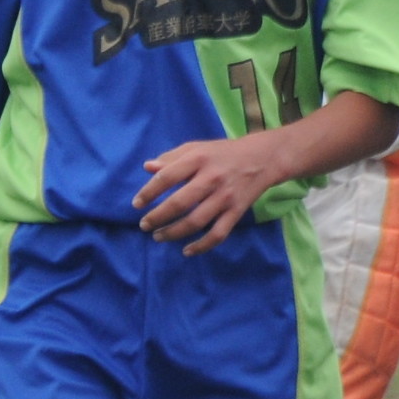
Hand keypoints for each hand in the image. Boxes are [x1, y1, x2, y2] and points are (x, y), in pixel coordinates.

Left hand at [133, 132, 286, 253]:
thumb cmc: (222, 153)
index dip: (149, 192)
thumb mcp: (196, 148)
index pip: (167, 177)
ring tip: (158, 237)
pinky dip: (202, 246)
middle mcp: (211, 178)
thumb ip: (172, 158)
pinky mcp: (237, 212)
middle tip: (144, 225)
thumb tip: (147, 167)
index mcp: (198, 159)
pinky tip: (186, 251)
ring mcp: (225, 197)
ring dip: (174, 233)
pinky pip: (218, 234)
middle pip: (180, 203)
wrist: (262, 158)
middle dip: (158, 217)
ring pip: (196, 221)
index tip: (137, 204)